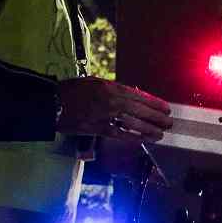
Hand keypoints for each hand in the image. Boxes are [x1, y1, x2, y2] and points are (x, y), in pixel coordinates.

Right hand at [55, 77, 173, 141]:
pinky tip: (143, 139)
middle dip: (157, 117)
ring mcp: (105, 115)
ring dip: (149, 129)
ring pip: (133, 123)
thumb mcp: (94, 83)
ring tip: (160, 133)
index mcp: (111, 86)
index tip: (165, 108)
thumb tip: (132, 96)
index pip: (139, 95)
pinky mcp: (97, 128)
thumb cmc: (72, 90)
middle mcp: (111, 100)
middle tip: (169, 122)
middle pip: (140, 109)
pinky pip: (120, 134)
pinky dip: (133, 137)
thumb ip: (113, 89)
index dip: (154, 103)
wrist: (52, 102)